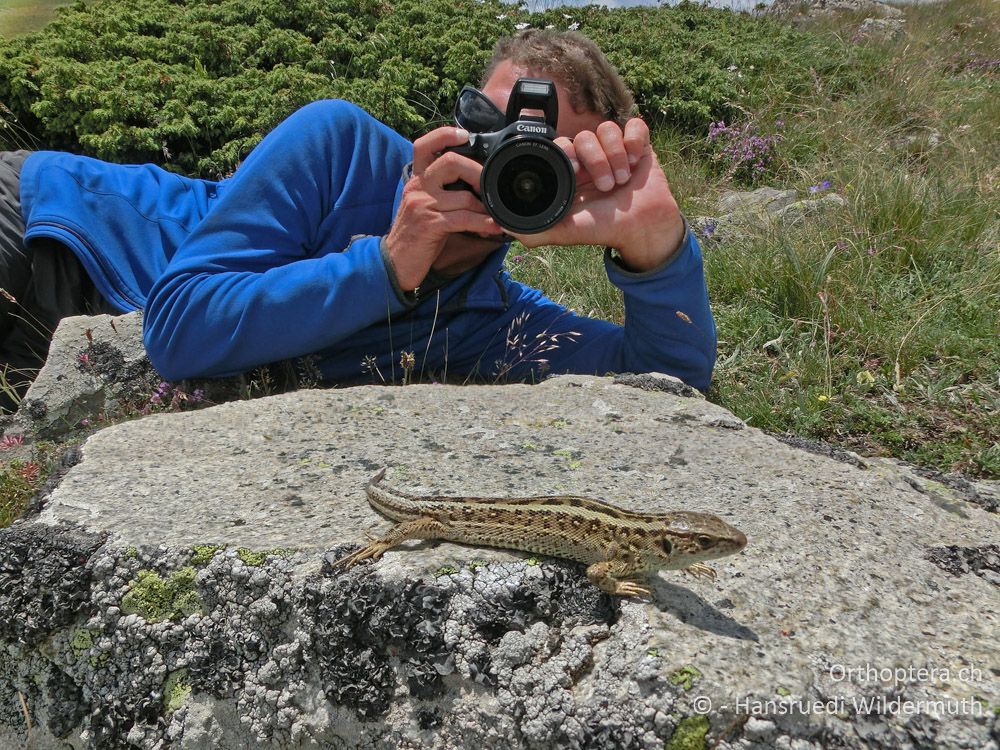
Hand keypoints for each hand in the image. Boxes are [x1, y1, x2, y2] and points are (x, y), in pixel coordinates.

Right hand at [385, 127, 499, 290]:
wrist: (394, 261)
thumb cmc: (415, 234)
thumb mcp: (424, 204)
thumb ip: (441, 189)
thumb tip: (474, 181)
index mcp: (417, 179)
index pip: (424, 145)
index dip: (445, 135)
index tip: (465, 135)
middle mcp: (418, 187)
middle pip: (450, 162)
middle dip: (477, 172)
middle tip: (490, 185)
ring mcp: (423, 205)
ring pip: (463, 196)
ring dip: (484, 207)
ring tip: (494, 214)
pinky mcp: (430, 225)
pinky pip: (464, 219)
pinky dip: (483, 223)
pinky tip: (493, 227)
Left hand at [513, 118, 684, 271]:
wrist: (642, 229)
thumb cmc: (604, 229)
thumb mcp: (565, 232)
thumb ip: (535, 231)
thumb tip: (503, 227)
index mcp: (571, 172)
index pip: (560, 144)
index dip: (566, 154)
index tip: (576, 174)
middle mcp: (591, 157)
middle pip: (583, 136)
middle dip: (594, 161)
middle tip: (605, 186)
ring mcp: (614, 149)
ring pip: (607, 129)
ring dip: (615, 156)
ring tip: (622, 180)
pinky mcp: (638, 145)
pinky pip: (634, 125)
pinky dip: (634, 141)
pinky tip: (636, 160)